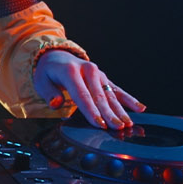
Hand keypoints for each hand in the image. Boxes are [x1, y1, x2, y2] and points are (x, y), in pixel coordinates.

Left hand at [31, 50, 146, 129]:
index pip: (83, 95)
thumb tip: (57, 103)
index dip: (92, 111)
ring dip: (120, 110)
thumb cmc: (48, 72)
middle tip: (118, 128)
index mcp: (71, 71)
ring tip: (128, 123)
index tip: (100, 124)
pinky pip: (117, 90)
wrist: (56, 55)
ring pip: (110, 95)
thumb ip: (49, 93)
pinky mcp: (104, 79)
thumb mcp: (41, 81)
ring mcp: (98, 74)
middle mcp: (88, 71)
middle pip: (100, 97)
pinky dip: (129, 99)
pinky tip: (140, 108)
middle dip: (109, 114)